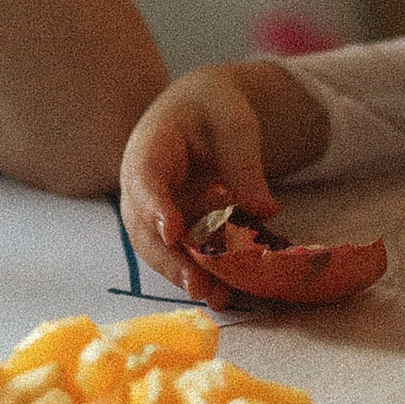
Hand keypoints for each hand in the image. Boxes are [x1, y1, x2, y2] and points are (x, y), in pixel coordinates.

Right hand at [118, 63, 307, 308]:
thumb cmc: (214, 106)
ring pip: (161, 249)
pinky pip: (182, 252)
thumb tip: (262, 212)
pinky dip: (200, 272)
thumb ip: (244, 164)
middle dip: (170, 258)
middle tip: (198, 284)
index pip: (144, 178)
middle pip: (145, 226)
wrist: (202, 107)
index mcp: (149, 147)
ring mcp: (154, 209)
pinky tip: (224, 294)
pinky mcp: (173, 226)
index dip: (155, 206)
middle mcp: (142, 185)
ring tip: (216, 297)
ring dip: (185, 274)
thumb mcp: (234, 123)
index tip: (172, 232)